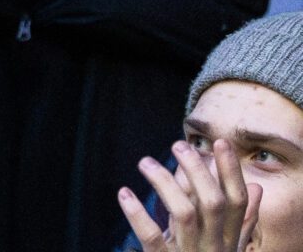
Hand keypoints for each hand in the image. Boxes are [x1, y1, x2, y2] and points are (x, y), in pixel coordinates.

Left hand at [118, 140, 261, 251]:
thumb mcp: (227, 245)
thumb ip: (243, 220)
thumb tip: (258, 189)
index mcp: (229, 241)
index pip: (237, 202)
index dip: (231, 171)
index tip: (220, 141)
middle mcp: (214, 247)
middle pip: (214, 203)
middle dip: (199, 170)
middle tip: (178, 145)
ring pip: (184, 214)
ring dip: (164, 184)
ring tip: (144, 162)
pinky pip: (151, 237)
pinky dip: (137, 214)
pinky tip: (124, 193)